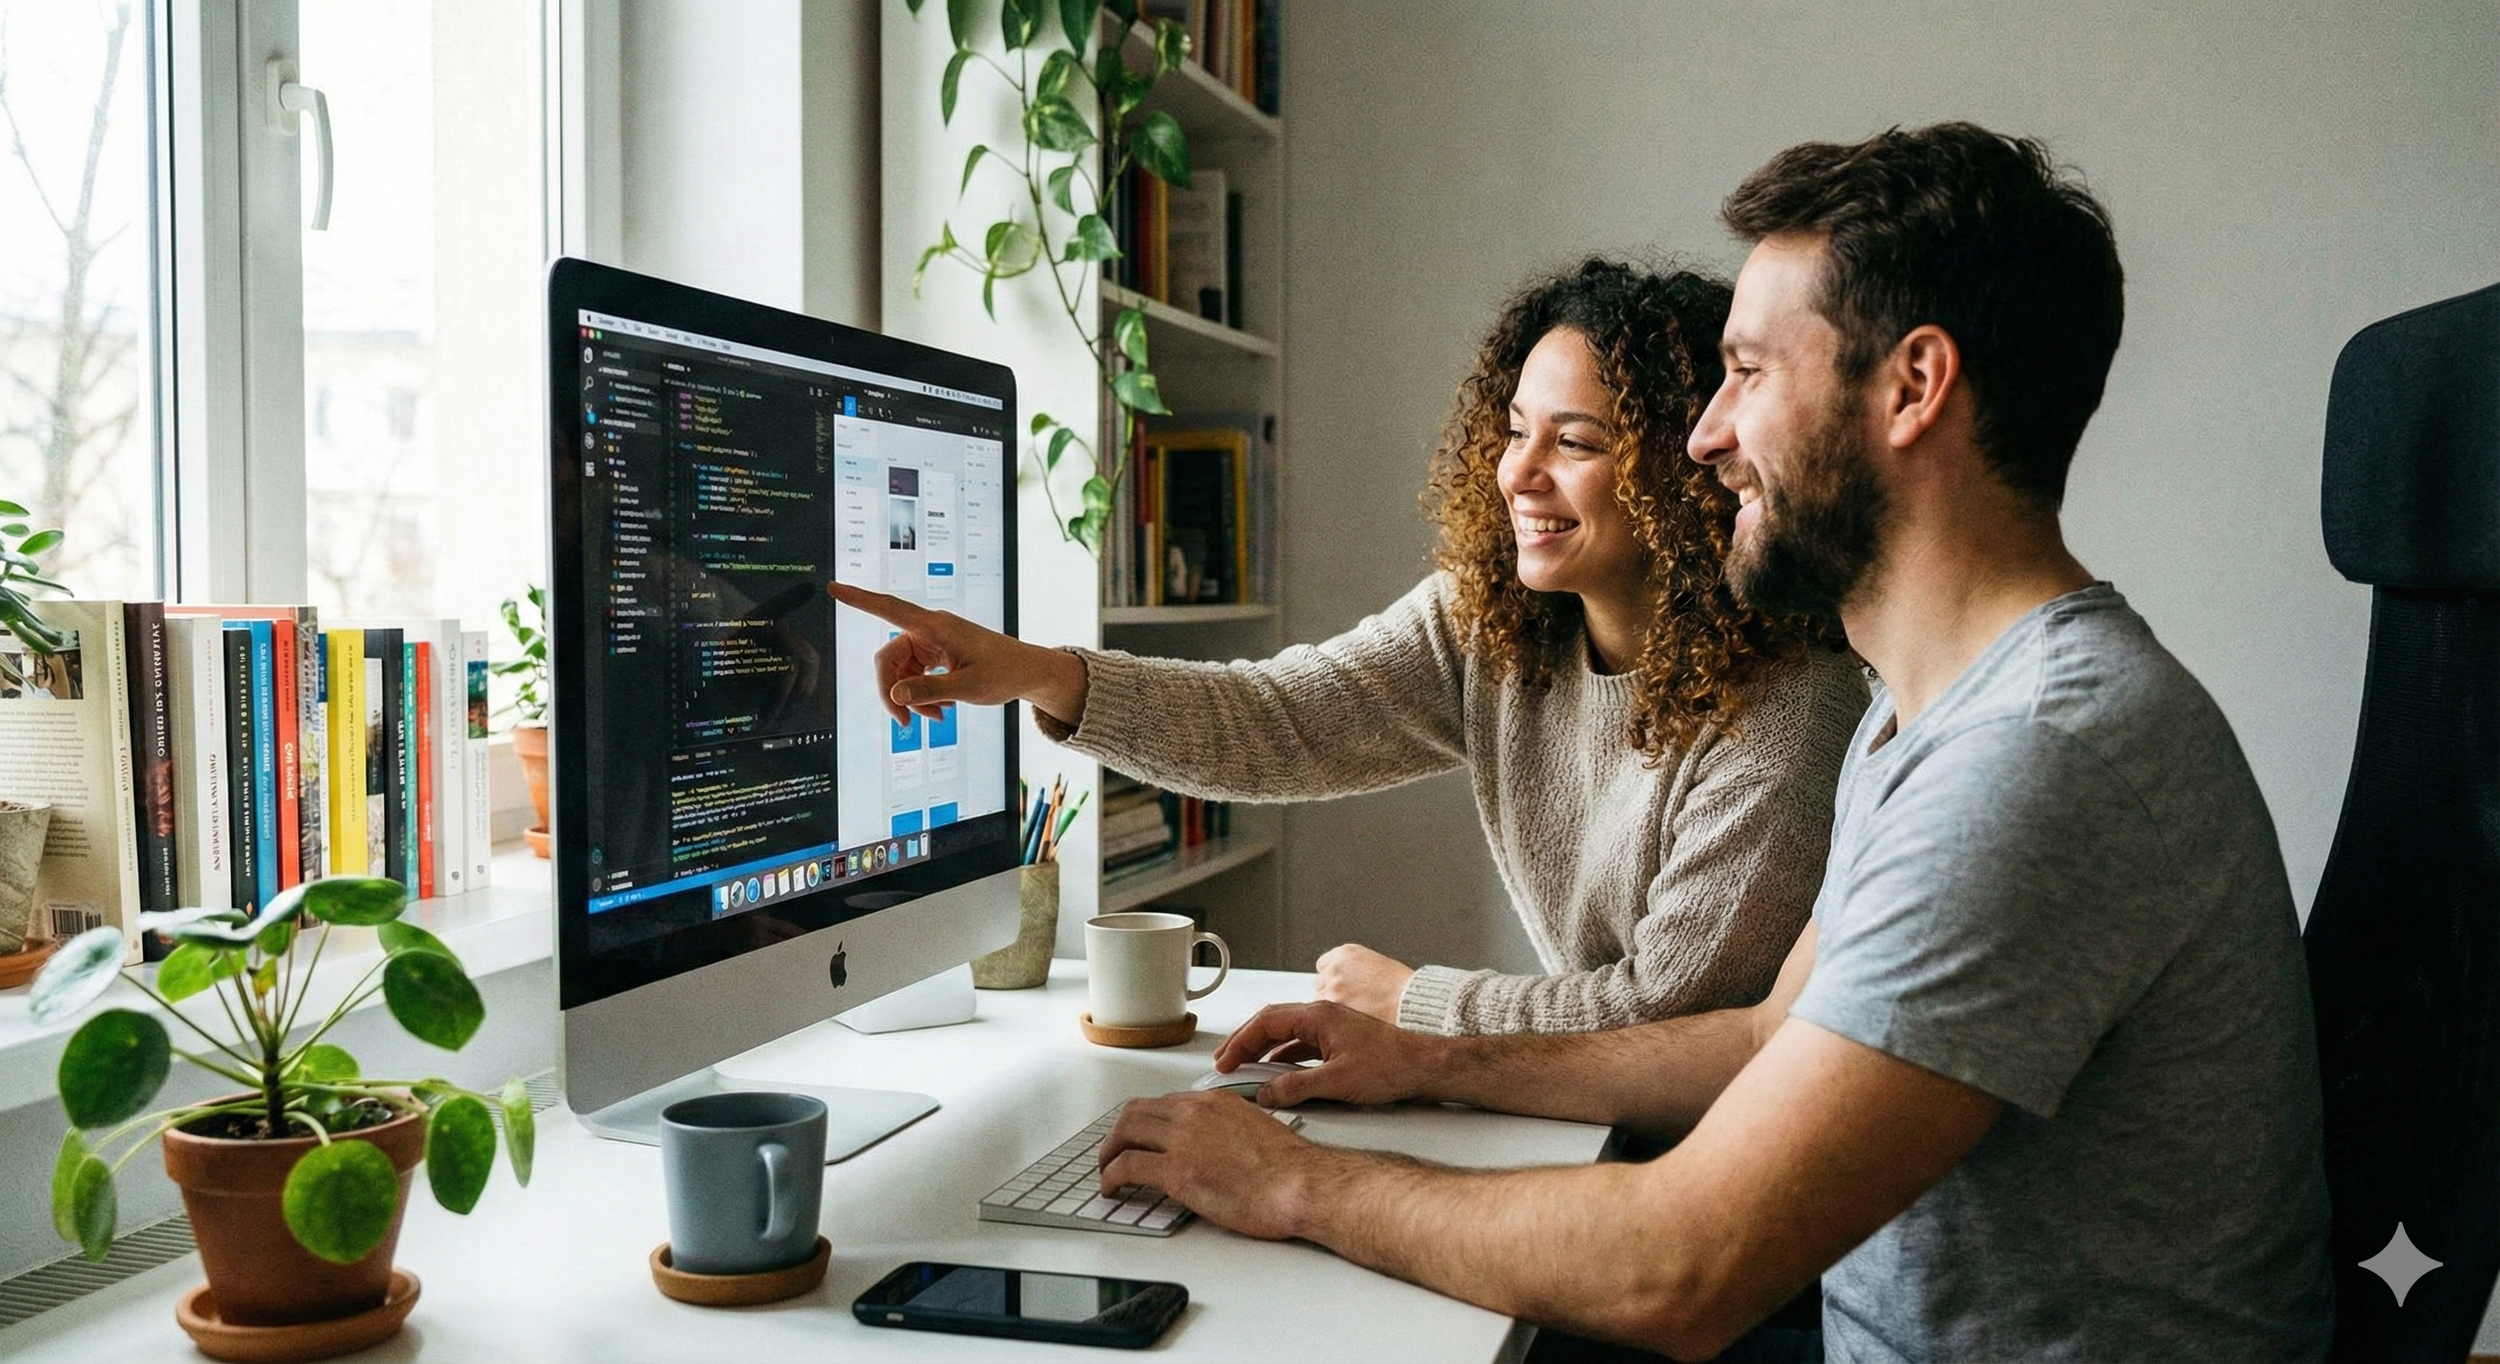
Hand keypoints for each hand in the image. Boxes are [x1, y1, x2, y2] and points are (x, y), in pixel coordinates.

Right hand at [826, 582, 1087, 726]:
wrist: (1027, 672)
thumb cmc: (1003, 673)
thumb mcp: (968, 687)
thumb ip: (930, 691)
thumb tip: (895, 695)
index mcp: (935, 627)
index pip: (889, 609)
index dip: (859, 600)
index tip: (832, 588)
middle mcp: (928, 630)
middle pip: (888, 658)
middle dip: (892, 692)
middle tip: (904, 724)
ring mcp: (931, 643)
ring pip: (900, 672)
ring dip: (912, 698)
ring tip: (938, 717)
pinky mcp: (935, 655)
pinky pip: (914, 676)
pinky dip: (922, 696)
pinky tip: (942, 710)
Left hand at [1099, 1091, 1329, 1239]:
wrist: (1301, 1184)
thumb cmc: (1290, 1166)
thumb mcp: (1255, 1129)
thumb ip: (1227, 1129)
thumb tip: (1215, 1146)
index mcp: (1214, 1101)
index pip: (1164, 1103)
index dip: (1146, 1121)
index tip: (1141, 1136)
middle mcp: (1193, 1114)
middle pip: (1135, 1112)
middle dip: (1118, 1133)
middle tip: (1113, 1150)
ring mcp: (1182, 1141)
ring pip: (1124, 1134)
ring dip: (1108, 1153)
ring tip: (1106, 1170)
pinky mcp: (1176, 1172)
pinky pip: (1126, 1167)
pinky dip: (1110, 1177)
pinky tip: (1111, 1188)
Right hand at [1214, 1001, 1447, 1107]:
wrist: (1424, 1065)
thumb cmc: (1391, 1066)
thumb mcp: (1337, 1081)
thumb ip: (1297, 1087)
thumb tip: (1266, 1093)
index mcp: (1318, 1016)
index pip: (1266, 1022)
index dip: (1240, 1042)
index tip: (1225, 1061)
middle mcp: (1322, 1015)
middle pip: (1271, 1022)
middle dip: (1245, 1042)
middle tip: (1225, 1063)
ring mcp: (1331, 1026)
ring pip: (1286, 1033)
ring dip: (1263, 1049)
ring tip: (1245, 1067)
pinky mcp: (1339, 1040)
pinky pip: (1301, 1043)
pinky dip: (1283, 1056)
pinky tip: (1278, 1071)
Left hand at [1314, 943, 1416, 1023]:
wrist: (1410, 1003)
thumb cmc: (1404, 989)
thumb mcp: (1378, 966)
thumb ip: (1356, 971)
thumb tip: (1347, 985)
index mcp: (1346, 953)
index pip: (1324, 965)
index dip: (1334, 978)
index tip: (1342, 987)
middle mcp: (1335, 968)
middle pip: (1320, 983)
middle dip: (1331, 993)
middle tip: (1350, 1005)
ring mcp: (1332, 987)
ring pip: (1320, 1000)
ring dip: (1332, 1008)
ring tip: (1354, 1016)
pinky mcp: (1333, 1007)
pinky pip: (1323, 1016)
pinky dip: (1333, 1021)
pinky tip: (1351, 1023)